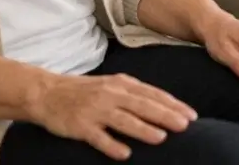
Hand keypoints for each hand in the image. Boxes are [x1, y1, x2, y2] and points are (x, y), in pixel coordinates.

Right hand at [27, 72, 196, 161]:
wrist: (47, 93)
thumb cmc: (86, 91)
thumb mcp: (113, 85)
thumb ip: (135, 94)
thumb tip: (164, 105)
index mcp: (122, 84)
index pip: (153, 94)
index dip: (173, 105)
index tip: (191, 116)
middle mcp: (111, 94)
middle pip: (142, 105)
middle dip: (165, 115)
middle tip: (185, 126)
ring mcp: (95, 110)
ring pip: (123, 120)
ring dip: (143, 129)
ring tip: (161, 138)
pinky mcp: (80, 125)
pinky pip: (97, 137)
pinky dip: (111, 145)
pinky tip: (124, 154)